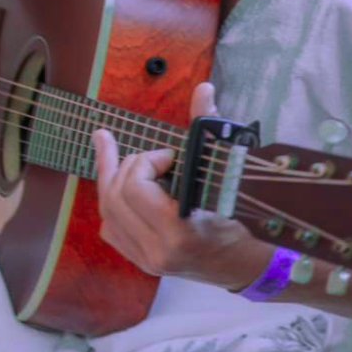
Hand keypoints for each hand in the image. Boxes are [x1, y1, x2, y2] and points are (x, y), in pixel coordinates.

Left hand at [92, 81, 275, 289]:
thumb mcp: (227, 175)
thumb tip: (203, 88)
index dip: (147, 162)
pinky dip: (112, 202)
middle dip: (129, 166)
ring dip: (112, 178)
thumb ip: (209, 130)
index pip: (137, 188)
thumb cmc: (240, 217)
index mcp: (178, 232)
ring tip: (111, 150)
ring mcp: (144, 259)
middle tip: (154, 157)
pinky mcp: (140, 261)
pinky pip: (110, 228)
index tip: (170, 156)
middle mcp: (155, 250)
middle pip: (116, 197)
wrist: (244, 263)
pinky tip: (117, 185)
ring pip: (107, 211)